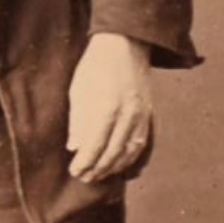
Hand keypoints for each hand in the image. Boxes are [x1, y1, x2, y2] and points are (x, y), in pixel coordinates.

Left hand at [67, 33, 153, 182]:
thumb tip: (75, 147)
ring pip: (130, 151)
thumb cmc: (96, 66)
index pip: (95, 145)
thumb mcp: (79, 90)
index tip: (75, 170)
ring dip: (114, 167)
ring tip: (100, 175)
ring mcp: (141, 114)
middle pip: (113, 152)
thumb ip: (78, 120)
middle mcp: (127, 114)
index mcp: (107, 107)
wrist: (125, 44)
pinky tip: (122, 166)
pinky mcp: (148, 113)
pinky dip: (132, 158)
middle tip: (84, 178)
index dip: (85, 162)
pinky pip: (142, 143)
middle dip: (98, 169)